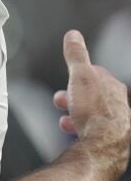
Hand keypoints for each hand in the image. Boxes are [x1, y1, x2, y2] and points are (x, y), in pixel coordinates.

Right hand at [53, 30, 129, 168]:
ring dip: (76, 115)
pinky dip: (80, 131)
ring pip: (93, 116)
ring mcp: (115, 123)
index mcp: (113, 87)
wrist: (104, 145)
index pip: (97, 75)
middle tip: (60, 99)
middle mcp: (118, 105)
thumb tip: (73, 35)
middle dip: (75, 97)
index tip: (70, 76)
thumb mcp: (80, 76)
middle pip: (94, 96)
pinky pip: (93, 133)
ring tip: (64, 120)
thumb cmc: (94, 111)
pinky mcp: (109, 140)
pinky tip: (72, 133)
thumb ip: (76, 55)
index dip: (81, 75)